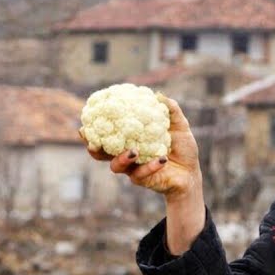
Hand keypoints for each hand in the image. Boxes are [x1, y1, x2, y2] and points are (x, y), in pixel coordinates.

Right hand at [84, 94, 202, 200]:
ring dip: (121, 158)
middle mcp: (126, 154)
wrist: (191, 172)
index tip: (84, 123)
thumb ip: (170, 111)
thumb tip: (159, 95)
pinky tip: (162, 159)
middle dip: (94, 148)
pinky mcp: (143, 179)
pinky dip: (151, 165)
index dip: (93, 130)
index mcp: (129, 139)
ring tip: (133, 151)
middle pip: (101, 154)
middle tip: (93, 142)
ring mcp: (132, 168)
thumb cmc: (181, 148)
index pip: (107, 134)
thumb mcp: (179, 126)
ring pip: (116, 166)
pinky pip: (141, 174)